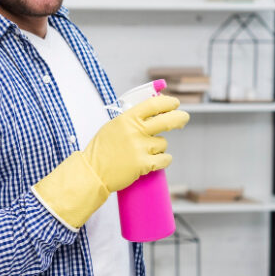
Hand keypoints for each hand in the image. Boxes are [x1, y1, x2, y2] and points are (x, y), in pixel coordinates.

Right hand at [32, 95, 188, 228]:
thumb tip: (153, 111)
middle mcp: (134, 131)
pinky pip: (165, 159)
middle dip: (180, 118)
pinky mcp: (144, 164)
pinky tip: (153, 162)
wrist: (91, 172)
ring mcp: (140, 148)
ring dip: (158, 148)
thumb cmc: (101, 150)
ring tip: (143, 153)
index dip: (168, 102)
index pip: (153, 104)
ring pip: (163, 143)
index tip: (174, 104)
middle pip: (168, 120)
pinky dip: (162, 160)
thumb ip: (130, 119)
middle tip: (183, 118)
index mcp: (126, 119)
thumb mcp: (112, 127)